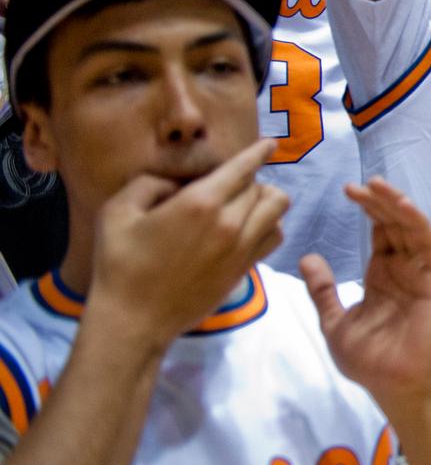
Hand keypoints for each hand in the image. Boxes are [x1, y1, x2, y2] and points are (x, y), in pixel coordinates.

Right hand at [92, 138, 283, 351]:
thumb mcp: (117, 212)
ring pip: (277, 211)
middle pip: (261, 187)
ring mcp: (240, 249)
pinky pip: (275, 237)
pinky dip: (270, 225)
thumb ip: (148, 184)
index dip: (258, 152)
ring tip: (247, 202)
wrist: (133, 320)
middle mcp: (228, 223)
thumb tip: (175, 183)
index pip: (242, 168)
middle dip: (249, 179)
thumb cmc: (119, 265)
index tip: (270, 144)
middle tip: (232, 184)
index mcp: (199, 203)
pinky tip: (251, 227)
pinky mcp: (243, 270)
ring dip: (267, 200)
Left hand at [303, 180, 430, 406]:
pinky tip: (404, 208)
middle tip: (359, 185)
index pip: (380, 232)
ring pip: (412, 229)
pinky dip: (419, 224)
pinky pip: (430, 247)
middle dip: (379, 202)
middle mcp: (403, 269)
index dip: (368, 210)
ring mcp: (421, 274)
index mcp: (382, 275)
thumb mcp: (334, 321)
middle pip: (395, 225)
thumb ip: (323, 290)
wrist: (391, 385)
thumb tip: (308, 257)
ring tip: (379, 186)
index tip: (348, 191)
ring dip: (398, 205)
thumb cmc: (368, 360)